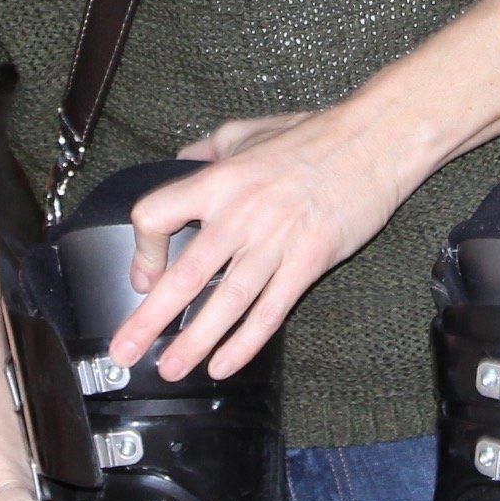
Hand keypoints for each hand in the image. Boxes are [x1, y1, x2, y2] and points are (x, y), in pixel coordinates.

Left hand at [113, 106, 412, 380]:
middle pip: (185, 274)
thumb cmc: (314, 134)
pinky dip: (246, 342)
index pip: (155, 215)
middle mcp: (240, 214)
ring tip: (170, 369)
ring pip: (226, 302)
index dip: (141, 249)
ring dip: (194, 341)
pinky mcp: (309, 262)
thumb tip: (180, 161)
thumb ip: (208, 149)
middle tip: (125, 351)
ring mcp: (276, 241)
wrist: (374, 141)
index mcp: (219, 181)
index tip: (141, 276)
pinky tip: (225, 363)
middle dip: (150, 319)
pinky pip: (271, 311)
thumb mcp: (246, 131)